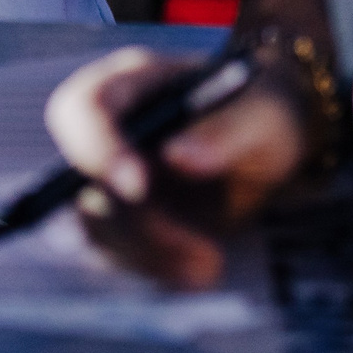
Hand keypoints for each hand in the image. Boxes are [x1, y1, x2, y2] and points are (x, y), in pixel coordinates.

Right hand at [43, 47, 311, 289]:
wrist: (270, 145)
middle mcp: (109, 129)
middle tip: (201, 250)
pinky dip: (158, 267)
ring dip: (152, 253)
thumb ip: (225, 130)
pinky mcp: (123, 217)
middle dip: (137, 221)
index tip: (139, 189)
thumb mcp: (262, 115)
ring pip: (99, 224)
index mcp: (130, 83)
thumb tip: (175, 157)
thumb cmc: (262, 112)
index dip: (98, 147)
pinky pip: (120, 252)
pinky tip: (203, 269)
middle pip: (82, 177)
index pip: (84, 108)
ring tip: (212, 264)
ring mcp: (109, 176)